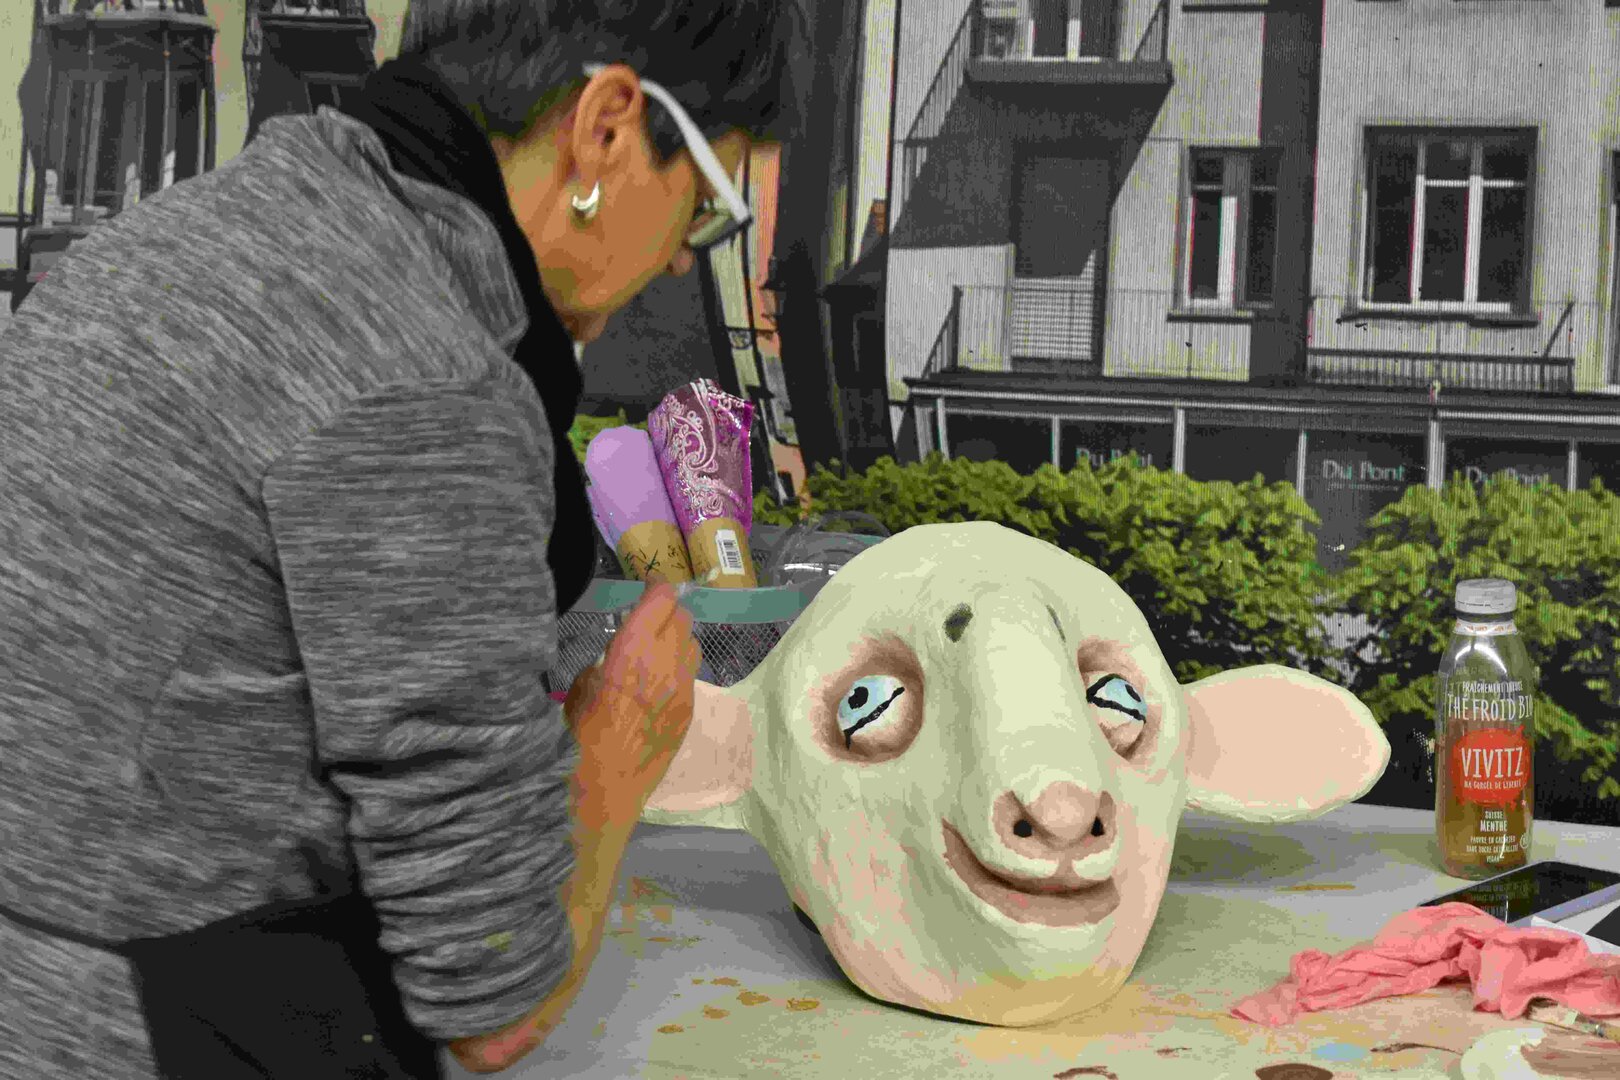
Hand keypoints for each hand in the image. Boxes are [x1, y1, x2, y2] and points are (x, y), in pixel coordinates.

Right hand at [564, 582, 701, 825]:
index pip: (662, 599)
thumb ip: (606, 660)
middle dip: (667, 612)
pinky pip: (691, 675)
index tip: (647, 589)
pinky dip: (678, 670)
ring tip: (655, 652)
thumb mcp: (581, 686)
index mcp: (633, 649)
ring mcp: (684, 687)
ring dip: (677, 639)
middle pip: (682, 617)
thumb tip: (617, 655)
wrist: (607, 785)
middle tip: (649, 620)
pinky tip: (658, 685)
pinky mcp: (691, 710)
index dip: (656, 588)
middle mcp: (666, 662)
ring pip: (692, 644)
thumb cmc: (582, 734)